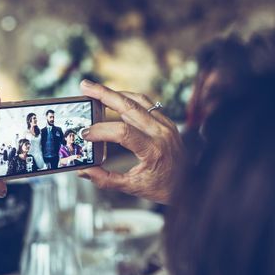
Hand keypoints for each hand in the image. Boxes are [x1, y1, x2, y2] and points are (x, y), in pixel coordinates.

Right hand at [78, 80, 182, 203]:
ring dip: (116, 93)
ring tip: (96, 90)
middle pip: (129, 106)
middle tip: (85, 87)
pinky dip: (129, 99)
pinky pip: (147, 104)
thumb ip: (106, 180)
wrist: (190, 185)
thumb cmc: (164, 187)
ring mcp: (166, 125)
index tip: (86, 134)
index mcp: (154, 151)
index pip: (123, 133)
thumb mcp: (133, 188)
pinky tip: (116, 99)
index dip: (101, 131)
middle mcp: (161, 134)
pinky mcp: (167, 122)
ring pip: (138, 100)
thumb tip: (84, 171)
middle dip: (104, 94)